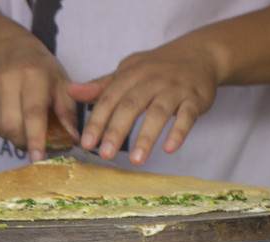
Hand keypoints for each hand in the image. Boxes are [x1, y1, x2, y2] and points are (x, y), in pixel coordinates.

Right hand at [0, 33, 78, 162]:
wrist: (5, 47)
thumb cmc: (39, 68)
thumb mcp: (60, 82)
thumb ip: (68, 112)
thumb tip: (73, 140)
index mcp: (33, 74)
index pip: (33, 112)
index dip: (36, 138)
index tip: (38, 158)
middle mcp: (8, 78)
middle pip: (13, 126)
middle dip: (26, 142)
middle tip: (35, 143)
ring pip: (1, 128)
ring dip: (15, 136)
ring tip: (24, 124)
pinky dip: (3, 128)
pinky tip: (10, 114)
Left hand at [68, 39, 220, 165]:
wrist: (199, 54)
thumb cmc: (156, 68)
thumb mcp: (127, 71)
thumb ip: (101, 86)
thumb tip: (70, 91)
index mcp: (130, 74)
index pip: (109, 98)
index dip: (97, 120)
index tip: (86, 143)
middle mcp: (151, 79)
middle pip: (131, 105)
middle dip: (117, 130)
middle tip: (106, 154)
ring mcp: (174, 88)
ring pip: (159, 112)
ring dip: (146, 136)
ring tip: (136, 160)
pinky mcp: (195, 98)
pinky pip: (187, 115)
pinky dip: (179, 131)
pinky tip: (169, 148)